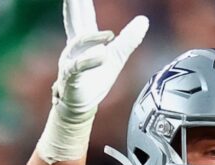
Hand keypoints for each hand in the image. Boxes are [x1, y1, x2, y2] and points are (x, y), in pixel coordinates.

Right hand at [52, 0, 148, 118]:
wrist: (83, 104)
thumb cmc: (96, 79)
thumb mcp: (117, 56)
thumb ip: (129, 39)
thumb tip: (144, 19)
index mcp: (84, 40)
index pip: (83, 16)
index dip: (81, 3)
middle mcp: (74, 47)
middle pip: (73, 21)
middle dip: (72, 6)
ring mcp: (70, 60)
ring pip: (78, 42)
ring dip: (94, 37)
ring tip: (111, 35)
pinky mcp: (70, 76)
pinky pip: (77, 66)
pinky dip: (89, 61)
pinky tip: (102, 56)